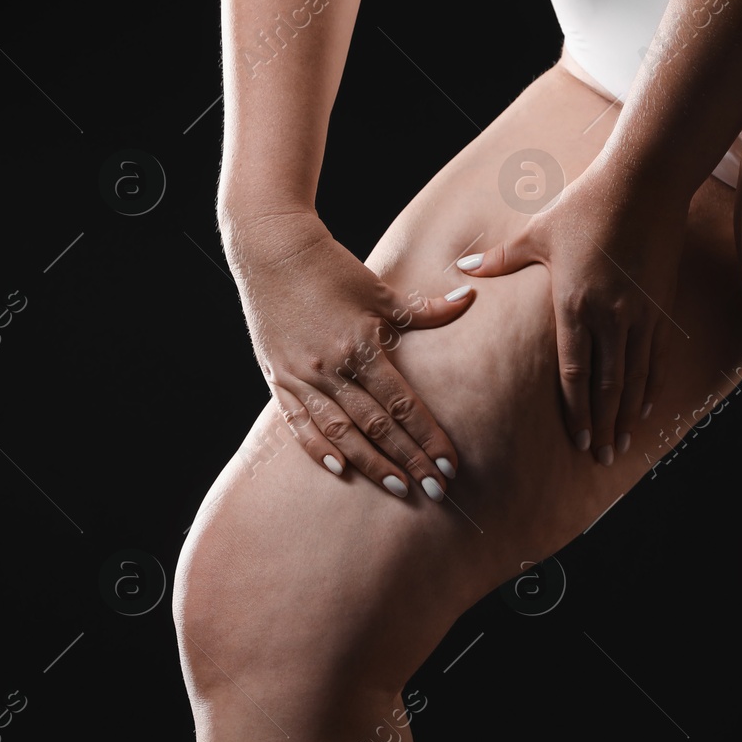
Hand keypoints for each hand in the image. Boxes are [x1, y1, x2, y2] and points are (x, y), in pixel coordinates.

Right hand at [224, 208, 475, 498]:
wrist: (272, 250)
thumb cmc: (332, 268)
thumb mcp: (381, 289)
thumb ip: (426, 308)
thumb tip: (469, 298)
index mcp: (360, 346)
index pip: (402, 405)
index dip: (427, 438)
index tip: (449, 465)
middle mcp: (330, 368)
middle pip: (377, 426)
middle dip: (409, 461)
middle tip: (435, 491)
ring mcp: (301, 376)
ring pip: (340, 432)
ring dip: (371, 464)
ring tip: (399, 488)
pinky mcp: (278, 377)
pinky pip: (298, 422)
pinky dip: (319, 448)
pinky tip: (341, 470)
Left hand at [458, 160, 688, 464]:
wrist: (644, 182)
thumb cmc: (586, 203)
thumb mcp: (538, 232)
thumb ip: (501, 259)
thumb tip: (462, 269)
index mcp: (573, 304)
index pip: (574, 372)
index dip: (576, 411)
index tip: (577, 441)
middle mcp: (609, 316)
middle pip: (607, 386)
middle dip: (602, 425)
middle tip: (600, 456)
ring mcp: (639, 313)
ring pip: (634, 377)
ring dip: (628, 414)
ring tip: (623, 442)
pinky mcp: (660, 305)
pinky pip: (656, 355)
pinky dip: (651, 384)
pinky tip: (646, 405)